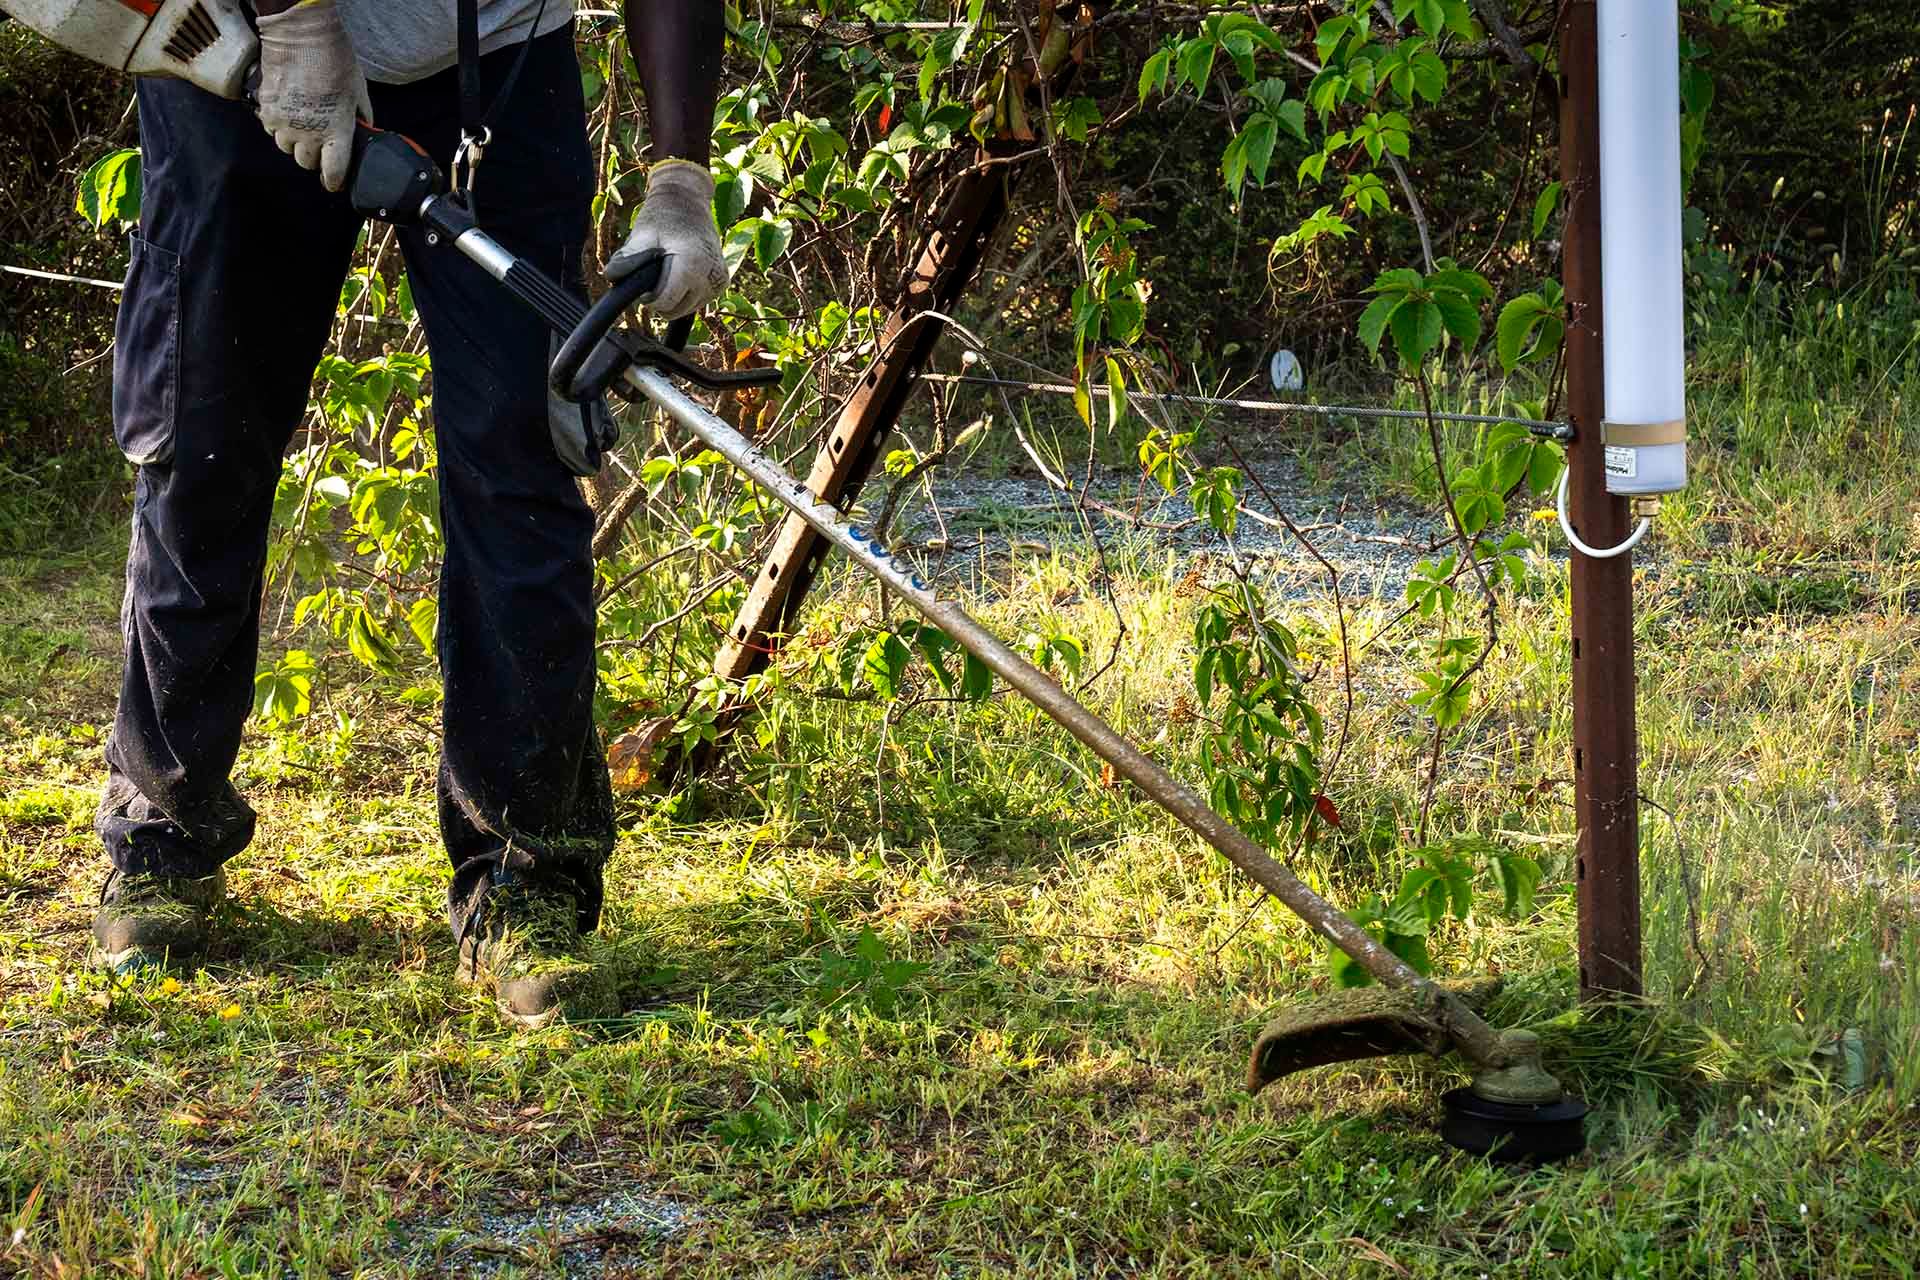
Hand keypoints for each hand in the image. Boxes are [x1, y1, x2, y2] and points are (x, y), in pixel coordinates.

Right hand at [256, 0, 370, 192]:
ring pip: (287, 148)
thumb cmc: (334, 61)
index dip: (334, 180)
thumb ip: (362, 118)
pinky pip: (271, 130)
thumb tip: (364, 132)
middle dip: (315, 157)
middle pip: (307, 163)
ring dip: (296, 142)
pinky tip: (289, 111)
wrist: (300, 36)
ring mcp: (284, 124)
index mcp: (336, 132)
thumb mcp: (358, 92)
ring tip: (304, 124)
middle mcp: (308, 134)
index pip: (332, 173)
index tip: (334, 180)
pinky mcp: (266, 111)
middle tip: (321, 142)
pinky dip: (279, 126)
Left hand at [606, 160, 727, 319]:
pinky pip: (697, 302)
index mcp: (693, 264)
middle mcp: (711, 276)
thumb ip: (627, 258)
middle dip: (660, 299)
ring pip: (687, 309)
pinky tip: (680, 275)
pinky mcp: (723, 282)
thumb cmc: (663, 216)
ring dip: (673, 298)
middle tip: (654, 275)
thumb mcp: (643, 234)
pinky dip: (685, 295)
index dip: (648, 299)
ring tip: (667, 272)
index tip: (643, 284)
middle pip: (676, 310)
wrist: (688, 200)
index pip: (666, 302)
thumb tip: (610, 276)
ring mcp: (720, 280)